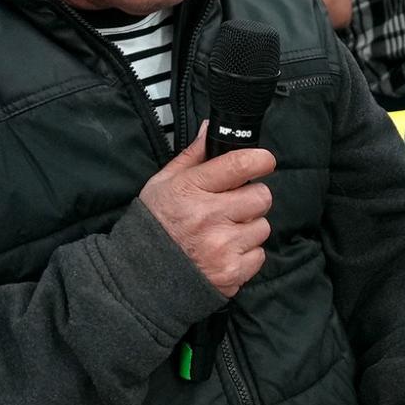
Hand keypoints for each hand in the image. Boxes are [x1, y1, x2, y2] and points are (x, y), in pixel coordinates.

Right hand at [137, 124, 274, 297]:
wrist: (140, 275)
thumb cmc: (155, 223)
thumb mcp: (163, 183)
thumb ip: (193, 156)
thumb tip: (211, 129)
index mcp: (191, 190)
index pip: (239, 165)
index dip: (260, 160)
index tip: (264, 161)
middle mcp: (209, 217)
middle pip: (261, 196)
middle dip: (252, 199)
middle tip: (234, 206)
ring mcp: (222, 247)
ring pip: (262, 227)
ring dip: (248, 228)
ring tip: (224, 232)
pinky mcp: (231, 273)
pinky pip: (259, 255)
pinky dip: (246, 255)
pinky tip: (224, 253)